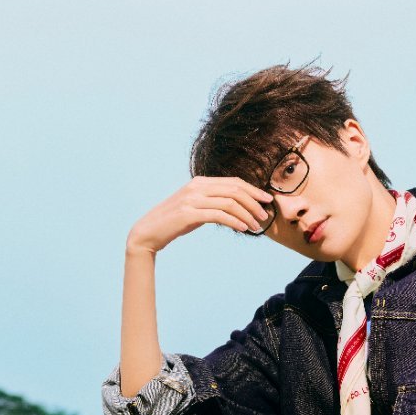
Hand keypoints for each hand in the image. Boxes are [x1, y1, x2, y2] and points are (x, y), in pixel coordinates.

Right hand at [127, 176, 273, 254]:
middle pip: (235, 190)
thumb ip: (212, 203)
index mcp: (200, 182)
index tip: (267, 200)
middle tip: (264, 216)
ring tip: (256, 226)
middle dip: (254, 202)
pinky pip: (219, 215)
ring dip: (247, 215)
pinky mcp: (189, 214)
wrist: (148, 232)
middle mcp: (197, 187)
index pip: (233, 182)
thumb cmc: (174, 222)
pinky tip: (243, 228)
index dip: (253, 190)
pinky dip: (234, 221)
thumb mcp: (195, 208)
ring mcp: (192, 199)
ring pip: (229, 203)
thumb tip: (235, 208)